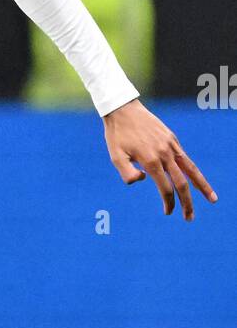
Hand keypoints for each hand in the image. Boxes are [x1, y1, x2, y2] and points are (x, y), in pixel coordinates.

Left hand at [103, 99, 217, 220]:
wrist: (123, 109)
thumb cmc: (117, 135)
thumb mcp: (115, 156)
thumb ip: (127, 173)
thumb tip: (143, 180)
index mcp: (151, 160)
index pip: (166, 188)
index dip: (168, 202)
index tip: (168, 212)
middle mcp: (165, 153)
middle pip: (182, 183)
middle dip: (188, 203)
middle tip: (190, 218)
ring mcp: (171, 145)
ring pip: (191, 169)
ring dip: (202, 186)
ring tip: (212, 199)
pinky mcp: (172, 139)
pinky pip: (185, 158)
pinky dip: (192, 170)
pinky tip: (194, 179)